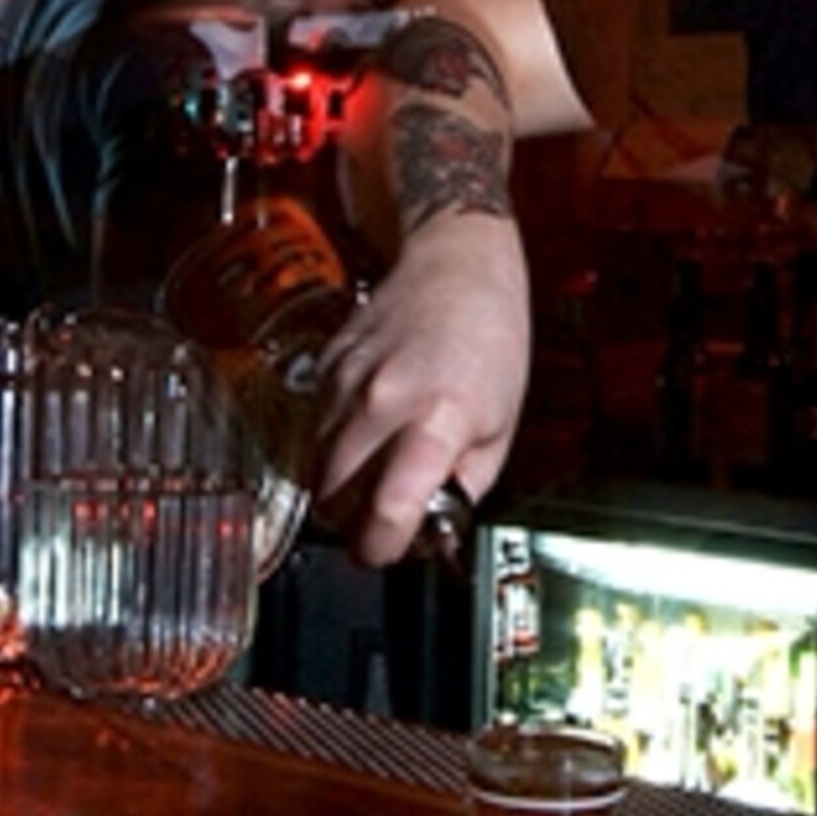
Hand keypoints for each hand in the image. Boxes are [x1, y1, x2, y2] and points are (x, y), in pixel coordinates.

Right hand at [313, 211, 528, 564]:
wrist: (458, 264)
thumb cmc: (491, 339)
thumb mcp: (501, 426)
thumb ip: (464, 487)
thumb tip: (431, 531)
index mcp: (438, 417)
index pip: (387, 509)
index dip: (383, 548)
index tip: (390, 551)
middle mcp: (383, 399)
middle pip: (334, 498)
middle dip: (353, 525)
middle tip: (382, 522)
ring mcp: (346, 382)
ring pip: (315, 468)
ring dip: (339, 489)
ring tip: (377, 476)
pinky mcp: (325, 369)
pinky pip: (314, 431)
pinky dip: (334, 448)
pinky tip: (369, 432)